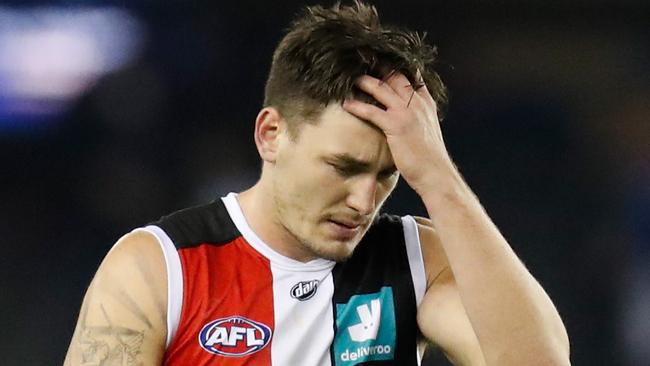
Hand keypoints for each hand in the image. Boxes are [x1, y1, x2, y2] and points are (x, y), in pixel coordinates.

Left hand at [342, 72, 456, 195]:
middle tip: (361, 61)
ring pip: (381, 88)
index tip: (381, 59)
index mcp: (425, 102)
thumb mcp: (427, 130)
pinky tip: (346, 104)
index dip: (396, 66)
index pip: (411, 75)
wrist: (435, 174)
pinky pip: (372, 111)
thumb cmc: (429, 157)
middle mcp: (417, 103)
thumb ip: (417, 117)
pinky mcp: (395, 126)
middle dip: (377, 66)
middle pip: (395, 76)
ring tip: (349, 78)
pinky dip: (357, 106)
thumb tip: (405, 116)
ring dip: (363, 81)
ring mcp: (406, 113)